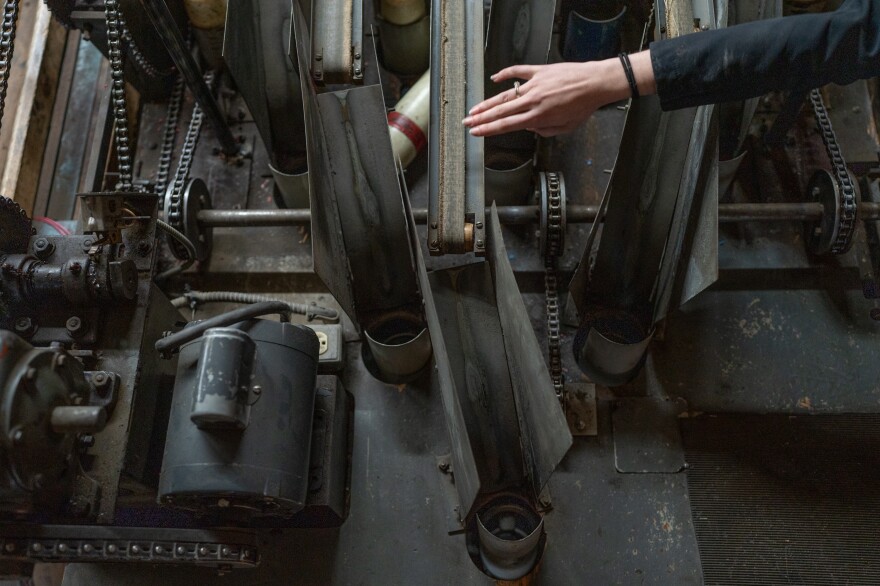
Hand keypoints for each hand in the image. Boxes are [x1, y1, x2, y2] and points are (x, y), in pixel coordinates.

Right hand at [462, 52, 655, 136]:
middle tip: (467, 123)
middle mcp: (533, 101)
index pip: (507, 126)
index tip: (476, 133)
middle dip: (481, 119)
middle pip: (500, 112)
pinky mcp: (540, 71)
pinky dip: (505, 74)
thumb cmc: (583, 106)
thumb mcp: (566, 128)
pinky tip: (495, 78)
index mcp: (538, 116)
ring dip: (488, 103)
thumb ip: (545, 131)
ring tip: (474, 109)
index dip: (488, 130)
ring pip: (505, 95)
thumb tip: (529, 128)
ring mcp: (534, 84)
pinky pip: (518, 71)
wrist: (595, 83)